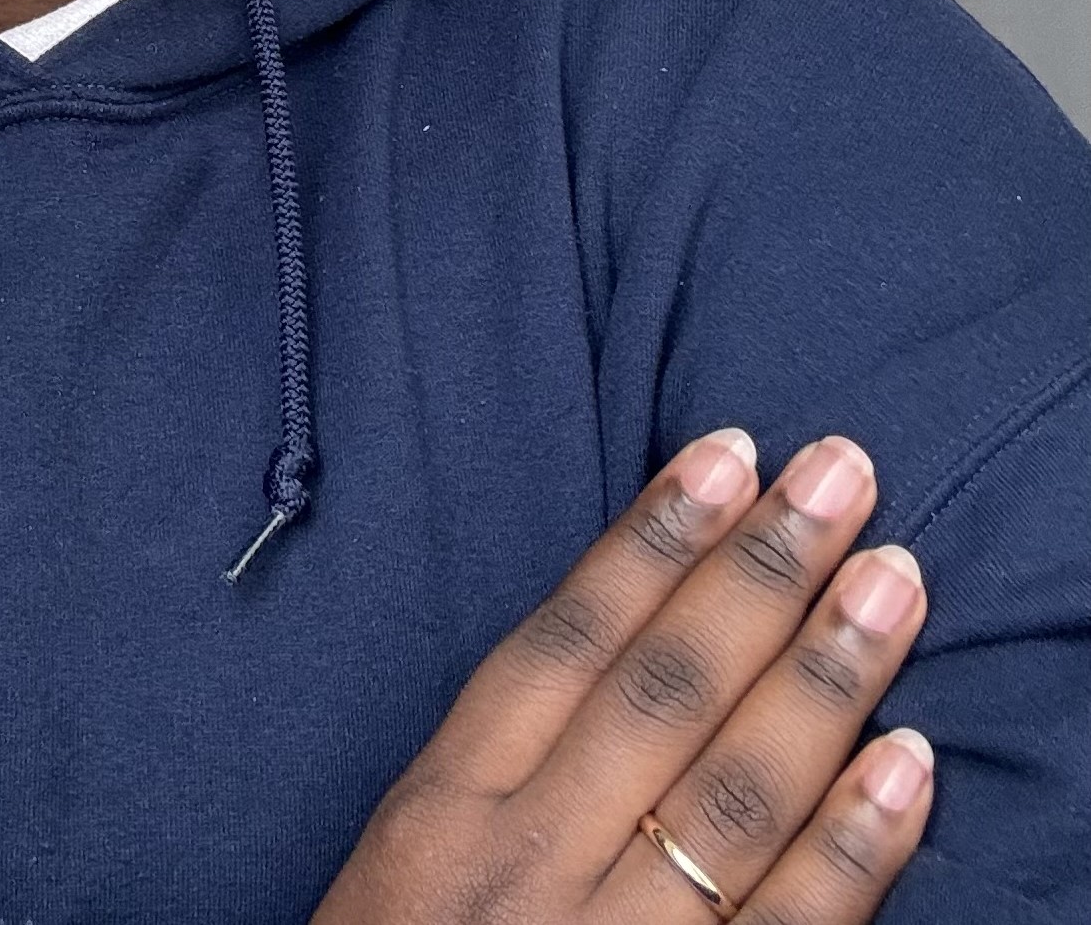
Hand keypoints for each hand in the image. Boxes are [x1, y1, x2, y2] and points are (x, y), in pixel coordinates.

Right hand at [313, 430, 933, 922]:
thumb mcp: (410, 864)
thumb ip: (504, 769)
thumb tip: (626, 641)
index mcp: (440, 810)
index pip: (561, 642)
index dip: (649, 541)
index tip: (725, 452)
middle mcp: (520, 866)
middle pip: (658, 691)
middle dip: (758, 570)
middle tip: (842, 470)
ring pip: (731, 793)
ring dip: (825, 675)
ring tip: (896, 575)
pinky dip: (853, 849)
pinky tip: (907, 766)